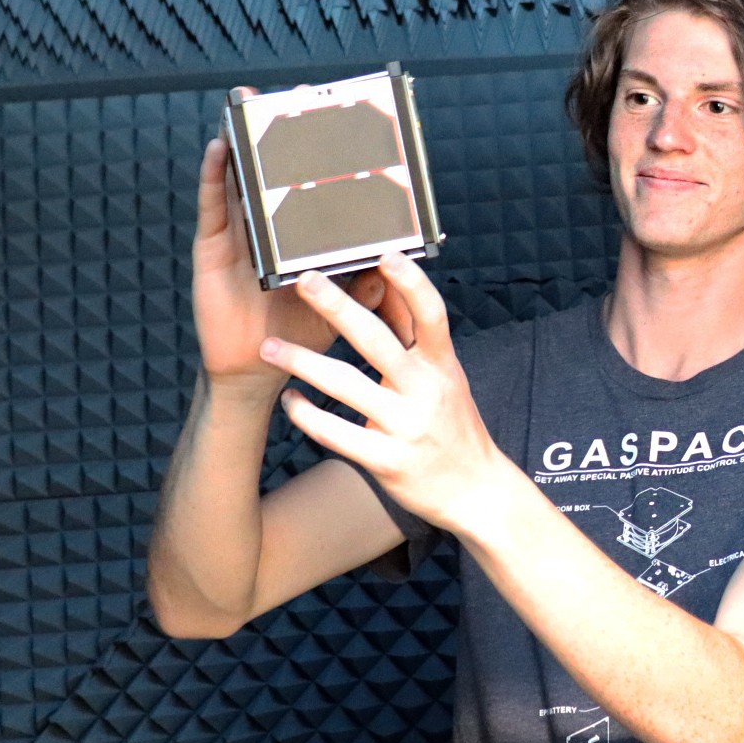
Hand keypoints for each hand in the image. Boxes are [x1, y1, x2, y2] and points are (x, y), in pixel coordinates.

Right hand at [191, 90, 385, 400]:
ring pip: (242, 178)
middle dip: (287, 134)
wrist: (261, 369)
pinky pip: (213, 206)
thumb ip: (367, 282)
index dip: (324, 154)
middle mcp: (269, 227)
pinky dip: (214, 176)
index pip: (313, 186)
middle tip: (299, 94)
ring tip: (250, 104)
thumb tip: (397, 258)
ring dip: (245, 141)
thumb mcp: (344, 305)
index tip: (341, 117)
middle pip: (277, 172)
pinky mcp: (214, 248)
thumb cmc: (301, 332)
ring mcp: (240, 234)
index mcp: (301, 236)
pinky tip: (220, 149)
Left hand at [260, 252, 514, 529]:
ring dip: (301, 361)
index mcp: (443, 366)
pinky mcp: (386, 460)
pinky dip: (305, 415)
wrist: (474, 489)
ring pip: (345, 385)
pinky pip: (335, 434)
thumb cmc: (453, 426)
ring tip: (268, 347)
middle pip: (377, 341)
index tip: (386, 253)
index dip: (411, 284)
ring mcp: (406, 426)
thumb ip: (418, 345)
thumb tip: (391, 294)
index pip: (431, 316)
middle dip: (338, 308)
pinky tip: (288, 401)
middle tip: (306, 280)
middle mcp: (426, 391)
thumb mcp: (447, 381)